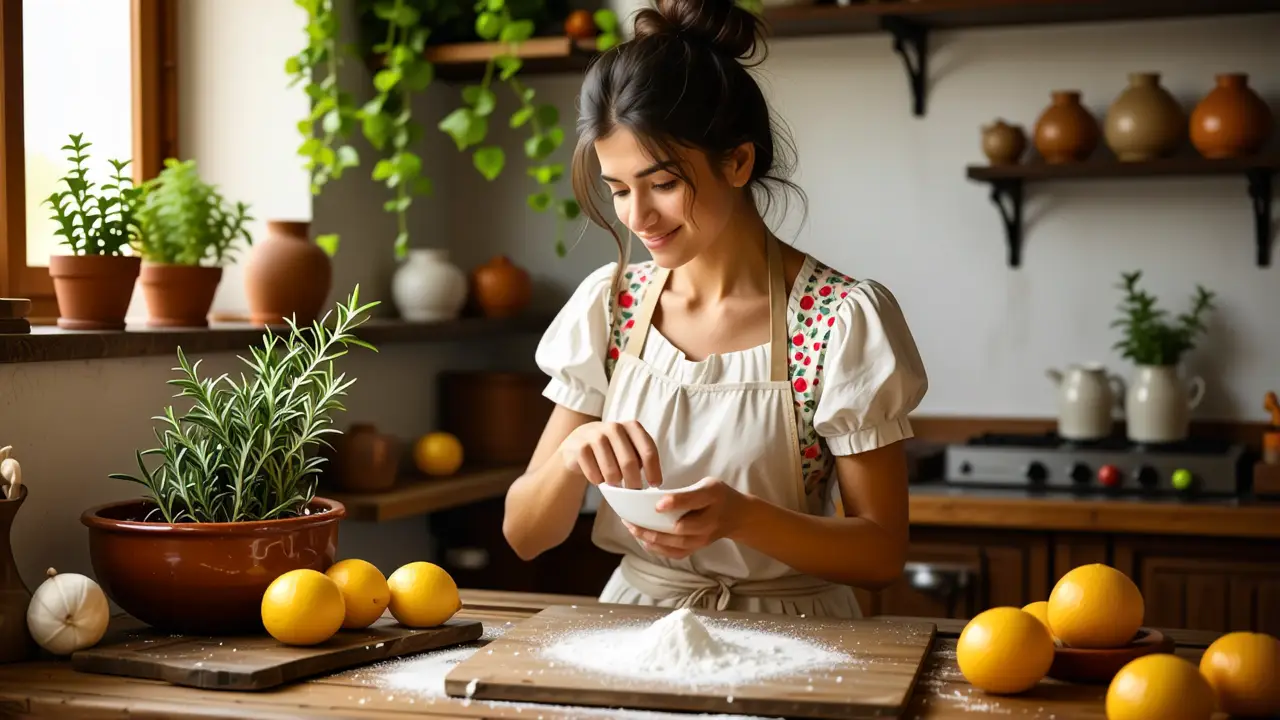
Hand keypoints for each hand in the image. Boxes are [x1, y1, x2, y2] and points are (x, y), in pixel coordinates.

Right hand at [558, 419, 662, 488]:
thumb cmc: (611, 449)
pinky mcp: (580, 448)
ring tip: (614, 481)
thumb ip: (642, 458)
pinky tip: (598, 477)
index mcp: (632, 426)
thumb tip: (654, 483)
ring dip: (615, 483)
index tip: (655, 485)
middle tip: (633, 491)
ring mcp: (595, 436)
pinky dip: (598, 481)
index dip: (654, 471)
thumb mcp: (629, 447)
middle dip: (634, 482)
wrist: (578, 443)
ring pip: (612, 472)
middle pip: (630, 463)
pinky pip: (595, 475)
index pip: (648, 451)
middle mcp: (614, 428)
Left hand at [623, 477, 746, 559]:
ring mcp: (704, 539)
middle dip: (653, 527)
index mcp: (713, 497)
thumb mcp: (708, 484)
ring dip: (651, 539)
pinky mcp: (698, 548)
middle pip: (681, 529)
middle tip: (631, 521)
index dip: (675, 502)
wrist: (738, 517)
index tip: (657, 505)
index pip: (693, 501)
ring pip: (676, 545)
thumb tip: (656, 499)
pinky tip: (644, 541)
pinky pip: (677, 553)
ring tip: (632, 530)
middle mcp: (710, 521)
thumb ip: (687, 491)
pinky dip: (659, 549)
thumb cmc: (718, 496)